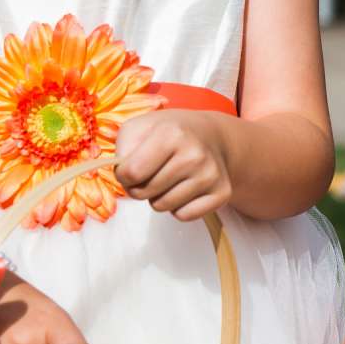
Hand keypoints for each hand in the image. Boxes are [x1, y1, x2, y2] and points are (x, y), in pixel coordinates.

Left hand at [114, 109, 233, 220]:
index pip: (131, 174)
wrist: (210, 135)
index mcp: (171, 134)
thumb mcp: (139, 127)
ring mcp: (210, 175)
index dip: (124, 174)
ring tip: (170, 178)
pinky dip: (179, 207)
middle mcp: (195, 154)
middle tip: (153, 171)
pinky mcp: (222, 193)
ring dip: (159, 197)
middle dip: (141, 186)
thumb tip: (123, 174)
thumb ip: (122, 148)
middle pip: (145, 193)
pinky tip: (185, 188)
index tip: (132, 166)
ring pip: (163, 207)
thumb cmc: (169, 132)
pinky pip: (184, 216)